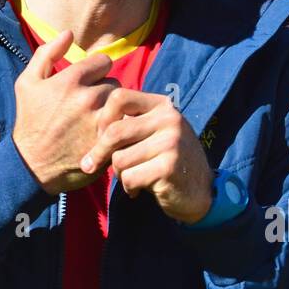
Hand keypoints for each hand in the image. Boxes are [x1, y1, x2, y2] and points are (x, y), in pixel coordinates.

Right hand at [12, 29, 120, 195]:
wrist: (31, 165)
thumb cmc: (29, 121)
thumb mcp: (27, 83)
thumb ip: (46, 53)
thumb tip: (68, 32)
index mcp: (70, 80)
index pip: (103, 62)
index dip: (96, 71)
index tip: (87, 83)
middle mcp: (88, 98)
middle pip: (115, 82)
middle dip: (105, 91)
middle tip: (91, 105)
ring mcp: (100, 121)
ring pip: (122, 104)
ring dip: (114, 109)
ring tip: (98, 119)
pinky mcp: (109, 142)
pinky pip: (125, 125)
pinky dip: (119, 127)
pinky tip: (105, 133)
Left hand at [79, 88, 213, 224]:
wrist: (200, 191)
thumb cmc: (166, 160)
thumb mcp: (153, 133)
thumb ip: (129, 123)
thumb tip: (88, 125)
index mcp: (162, 105)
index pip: (119, 97)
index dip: (102, 118)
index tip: (98, 136)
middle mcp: (169, 119)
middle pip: (115, 131)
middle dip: (99, 152)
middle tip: (90, 165)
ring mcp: (172, 142)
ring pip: (119, 158)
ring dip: (118, 173)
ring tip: (130, 177)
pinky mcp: (169, 167)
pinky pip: (130, 177)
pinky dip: (129, 187)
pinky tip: (138, 189)